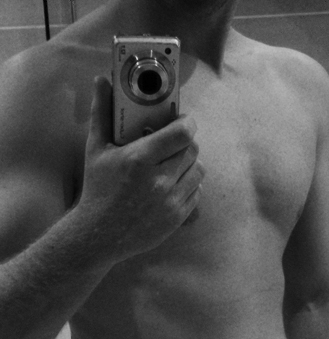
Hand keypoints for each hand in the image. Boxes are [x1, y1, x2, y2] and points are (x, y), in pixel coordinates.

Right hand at [77, 76, 204, 263]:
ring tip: (175, 162)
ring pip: (199, 170)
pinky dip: (189, 185)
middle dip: (186, 141)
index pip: (182, 133)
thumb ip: (102, 113)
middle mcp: (159, 180)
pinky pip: (197, 192)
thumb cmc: (97, 189)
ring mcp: (170, 201)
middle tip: (175, 141)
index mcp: (139, 159)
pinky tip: (173, 183)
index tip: (182, 120)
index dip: (187, 123)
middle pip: (193, 149)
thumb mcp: (96, 149)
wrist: (100, 234)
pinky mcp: (178, 217)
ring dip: (190, 163)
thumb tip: (102, 80)